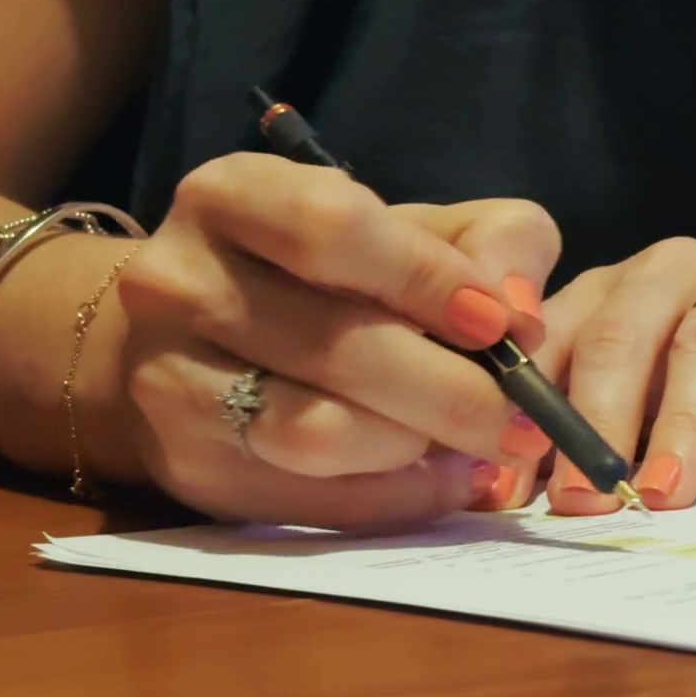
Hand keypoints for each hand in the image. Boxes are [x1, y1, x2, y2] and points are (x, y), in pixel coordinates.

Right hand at [114, 153, 558, 530]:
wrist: (195, 340)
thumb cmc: (325, 273)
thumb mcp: (411, 226)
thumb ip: (489, 243)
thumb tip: (521, 315)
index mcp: (231, 195)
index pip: (330, 226)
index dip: (426, 278)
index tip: (499, 325)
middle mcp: (178, 282)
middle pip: (331, 346)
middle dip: (452, 391)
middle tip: (527, 421)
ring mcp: (168, 381)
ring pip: (314, 432)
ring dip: (419, 449)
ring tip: (479, 447)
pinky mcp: (189, 467)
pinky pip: (311, 501)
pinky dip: (397, 498)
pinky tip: (444, 480)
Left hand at [517, 238, 695, 514]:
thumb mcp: (650, 380)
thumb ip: (587, 424)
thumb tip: (512, 500)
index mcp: (610, 291)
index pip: (550, 348)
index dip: (523, 417)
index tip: (503, 491)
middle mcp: (669, 271)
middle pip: (619, 338)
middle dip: (593, 421)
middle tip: (581, 498)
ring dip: (682, 425)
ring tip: (664, 493)